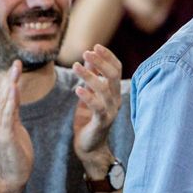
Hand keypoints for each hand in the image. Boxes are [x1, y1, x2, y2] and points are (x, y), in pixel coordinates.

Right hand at [0, 61, 32, 189]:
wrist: (14, 174)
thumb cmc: (16, 151)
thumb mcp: (15, 127)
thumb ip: (13, 111)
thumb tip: (14, 94)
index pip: (1, 95)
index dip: (8, 80)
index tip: (16, 65)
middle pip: (1, 95)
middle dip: (10, 77)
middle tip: (17, 61)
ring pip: (3, 101)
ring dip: (10, 84)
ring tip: (16, 69)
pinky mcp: (3, 134)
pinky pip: (8, 113)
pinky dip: (10, 100)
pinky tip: (14, 88)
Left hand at [72, 45, 121, 165]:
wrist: (90, 146)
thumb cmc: (88, 119)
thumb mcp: (89, 94)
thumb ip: (91, 77)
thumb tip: (89, 56)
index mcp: (114, 92)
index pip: (117, 69)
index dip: (108, 57)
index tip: (95, 46)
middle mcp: (115, 99)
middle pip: (113, 76)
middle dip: (101, 62)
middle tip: (86, 52)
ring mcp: (110, 111)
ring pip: (103, 89)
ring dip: (89, 76)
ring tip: (75, 66)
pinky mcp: (102, 122)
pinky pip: (97, 107)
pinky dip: (88, 97)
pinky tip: (77, 89)